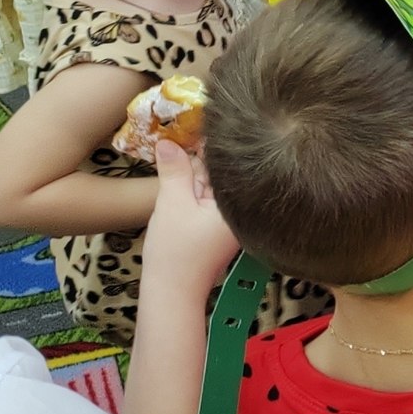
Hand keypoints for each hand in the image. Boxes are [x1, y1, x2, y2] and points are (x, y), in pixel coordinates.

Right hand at [142, 142, 236, 288]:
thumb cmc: (176, 251)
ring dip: (194, 173)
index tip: (191, 120)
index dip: (208, 140)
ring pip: (213, 184)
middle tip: (174, 134)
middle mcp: (244, 208)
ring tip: (172, 151)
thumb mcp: (172, 203)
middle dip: (199, 156)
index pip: (228, 161)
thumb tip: (168, 141)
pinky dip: (195, 190)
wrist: (173, 293)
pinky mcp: (221, 228)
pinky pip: (210, 199)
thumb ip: (175, 170)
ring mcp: (233, 219)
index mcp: (241, 200)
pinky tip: (178, 180)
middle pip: (222, 171)